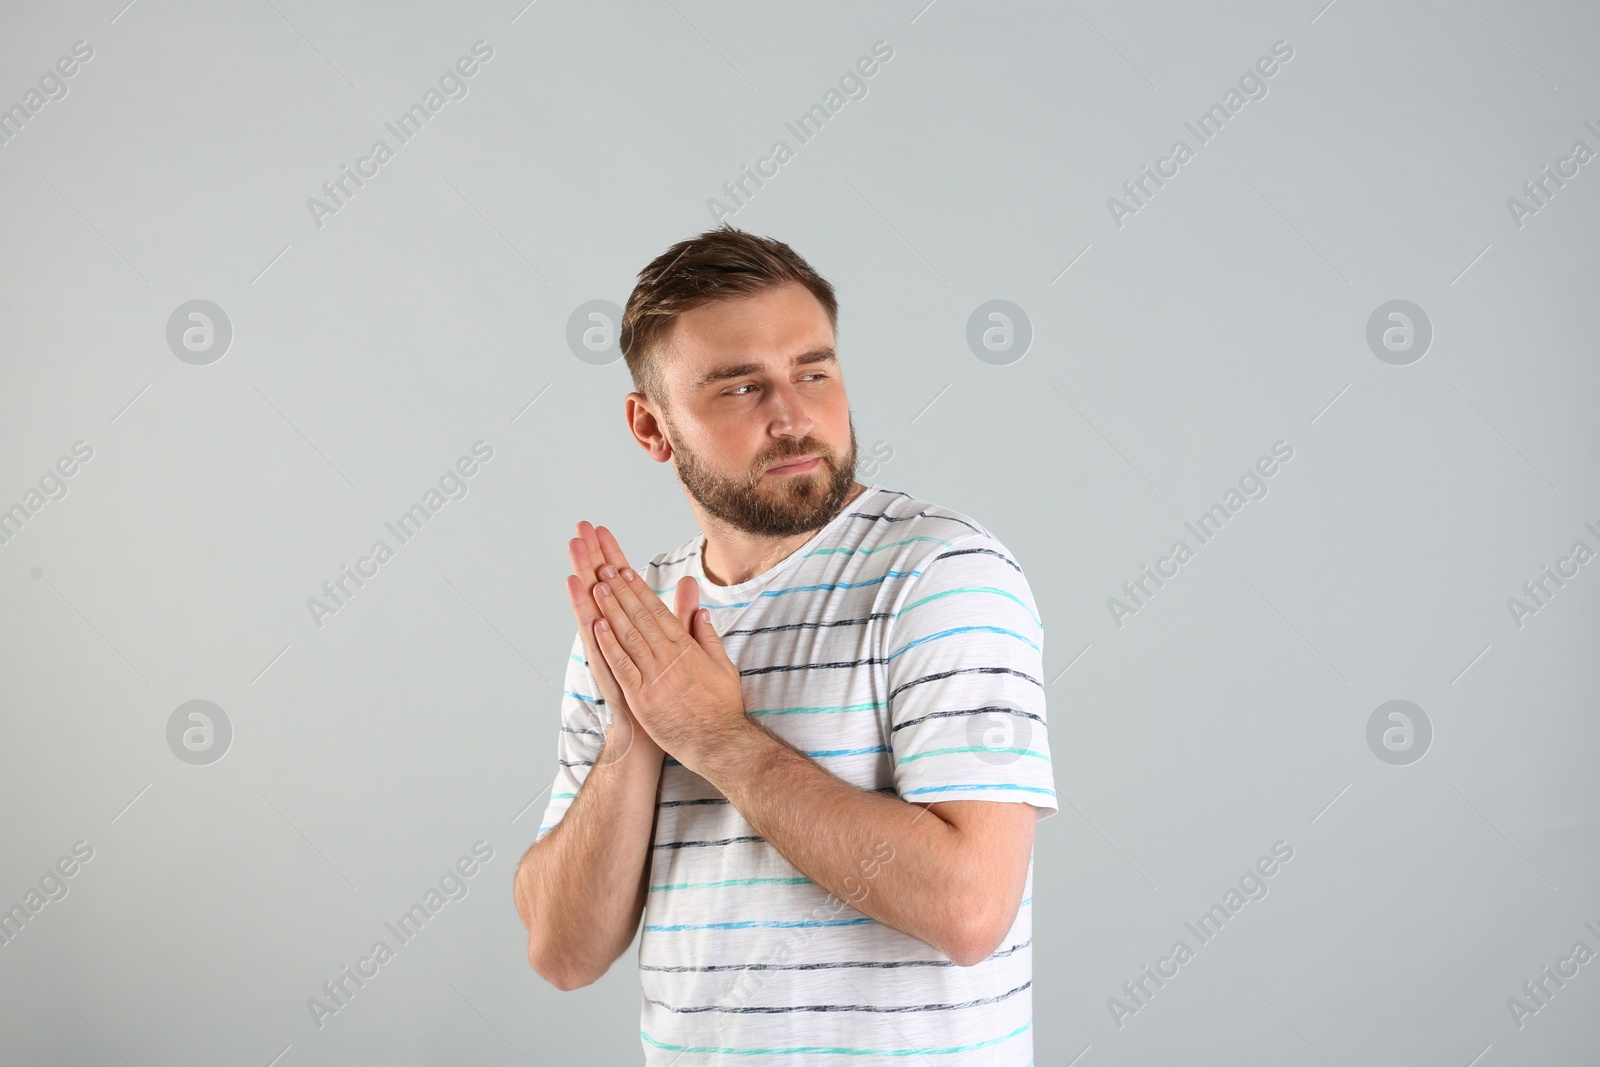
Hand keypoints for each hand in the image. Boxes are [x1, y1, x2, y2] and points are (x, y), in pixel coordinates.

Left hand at [583, 533, 749, 778]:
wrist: (718, 743)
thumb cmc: (722, 708)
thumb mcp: (723, 666)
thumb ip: (709, 637)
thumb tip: (701, 611)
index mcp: (688, 648)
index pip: (659, 612)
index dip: (640, 590)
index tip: (626, 571)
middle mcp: (669, 658)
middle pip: (640, 617)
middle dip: (621, 591)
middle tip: (605, 569)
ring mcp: (654, 677)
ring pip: (628, 636)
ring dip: (611, 609)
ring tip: (597, 587)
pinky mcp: (642, 697)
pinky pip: (622, 665)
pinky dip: (609, 644)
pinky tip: (598, 625)